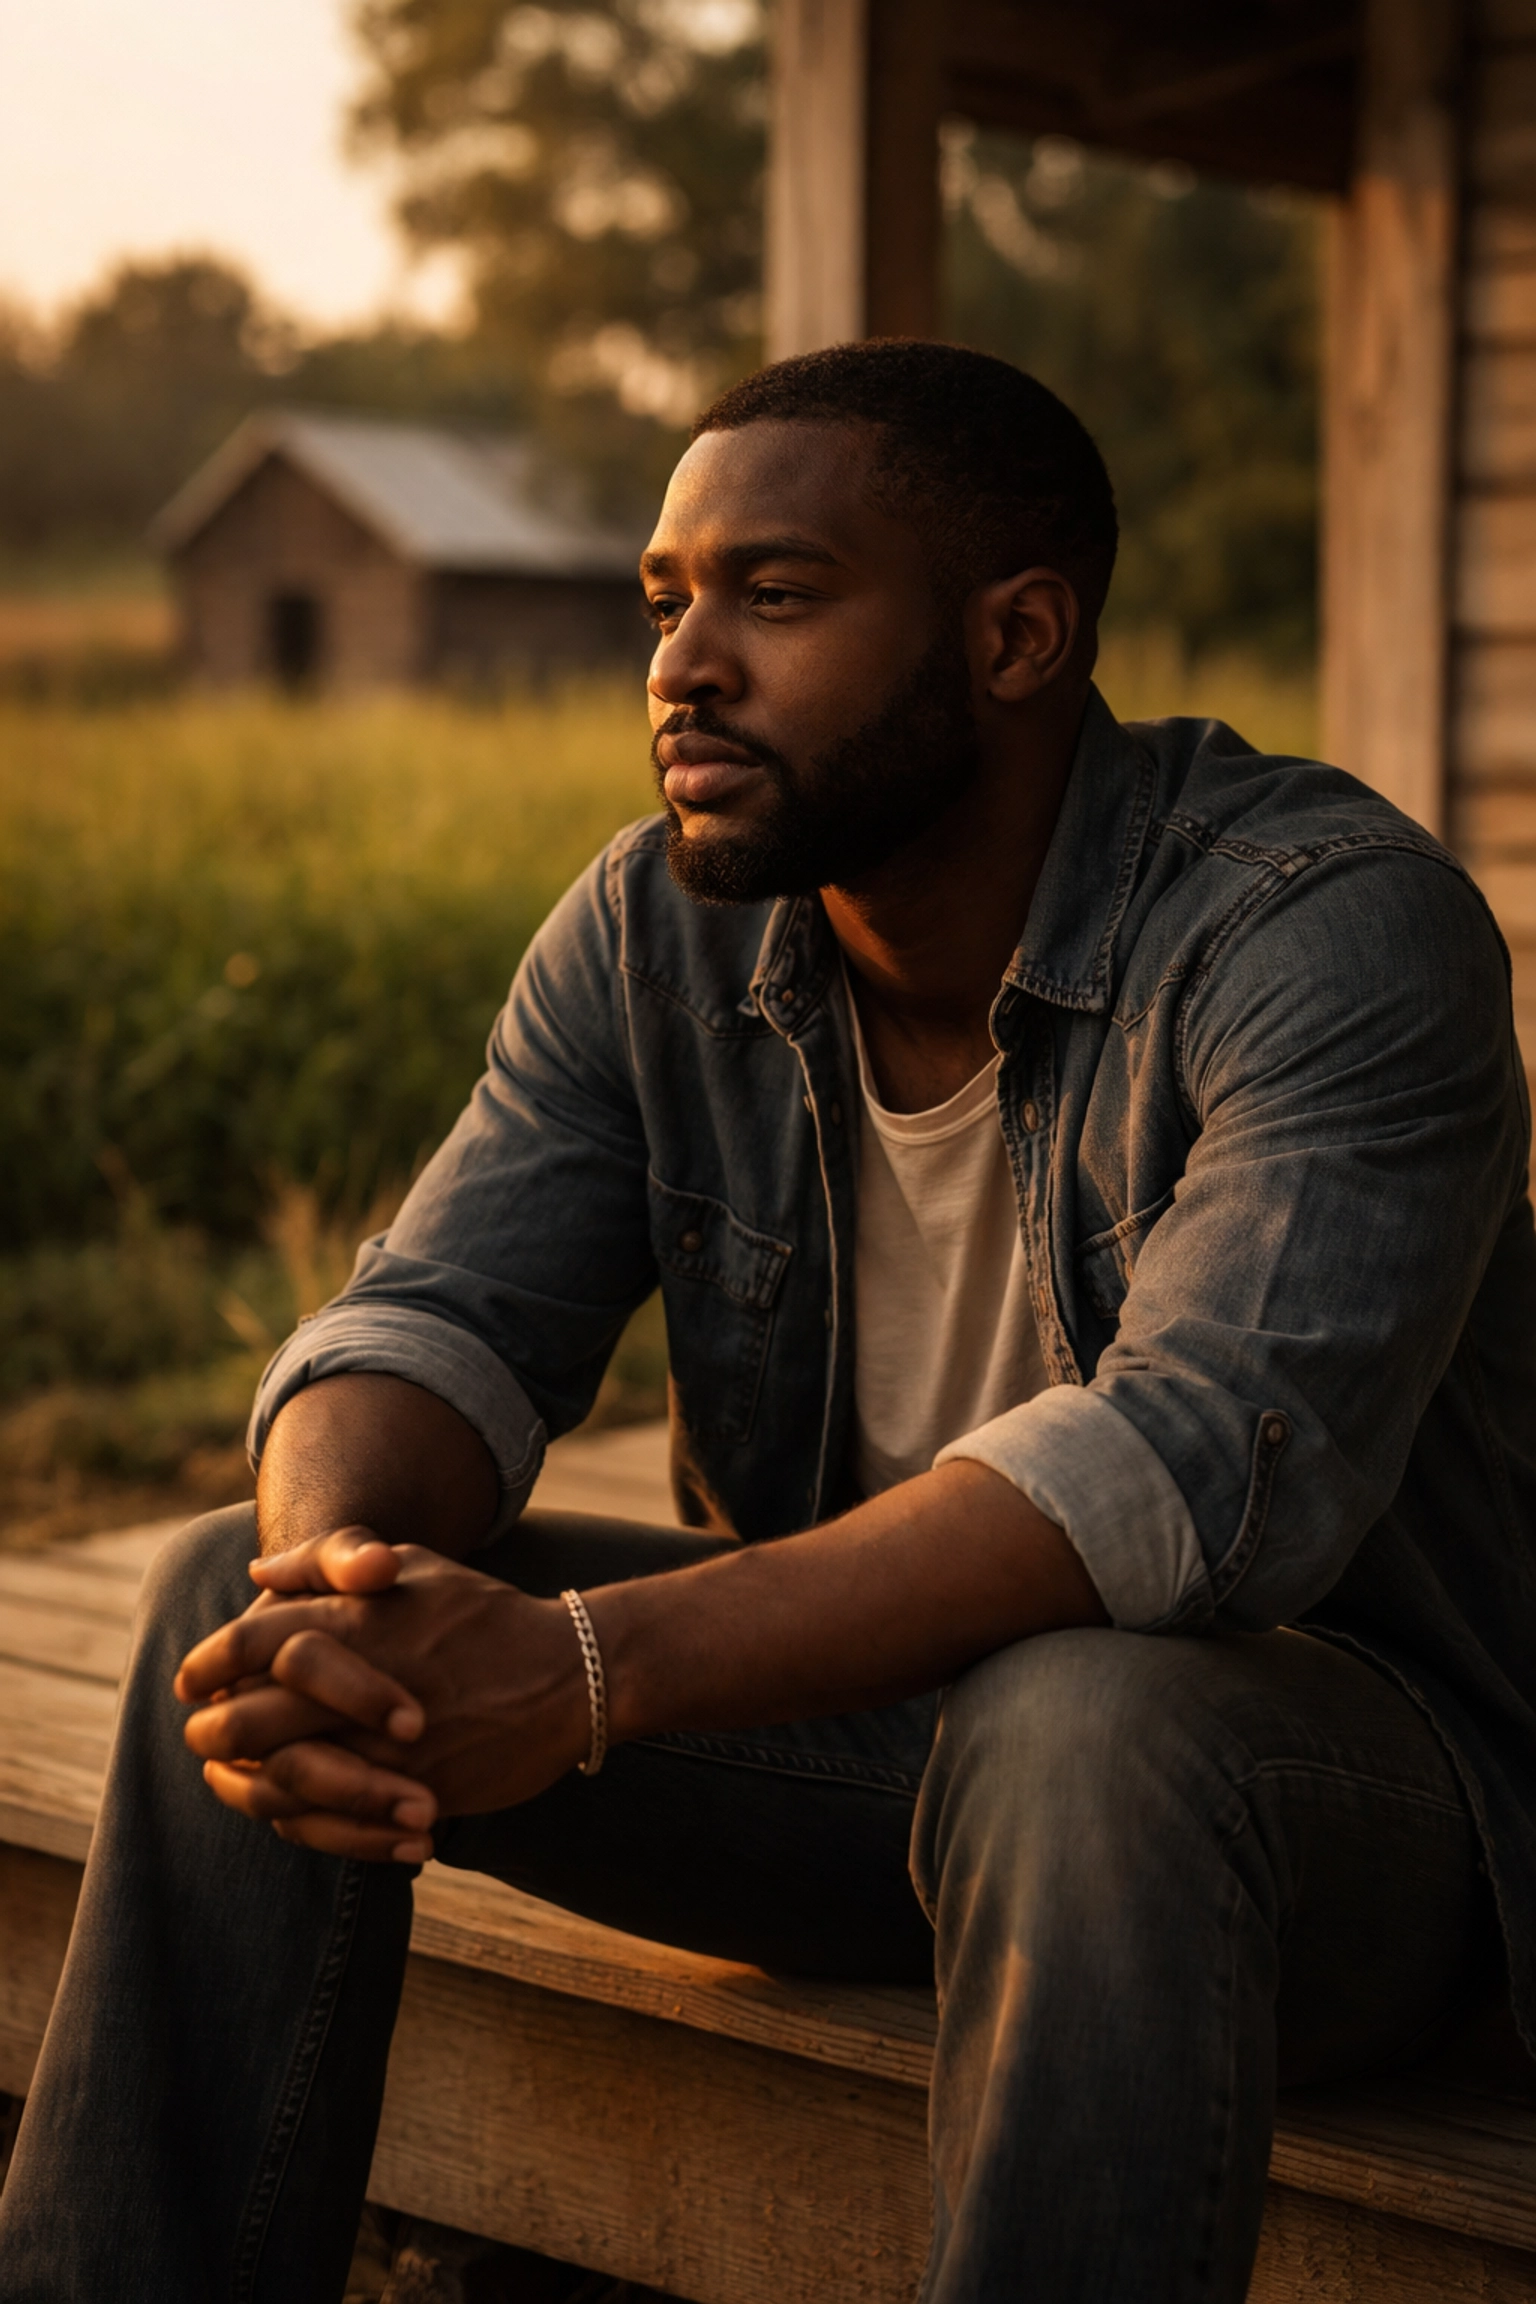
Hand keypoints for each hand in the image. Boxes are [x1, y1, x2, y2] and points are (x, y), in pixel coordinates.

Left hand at [175, 1528, 592, 1861]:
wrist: (570, 1675)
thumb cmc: (485, 1616)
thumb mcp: (414, 1567)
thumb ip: (328, 1566)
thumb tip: (257, 1574)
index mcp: (357, 1620)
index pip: (251, 1642)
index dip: (207, 1662)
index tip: (191, 1679)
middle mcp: (359, 1683)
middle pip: (246, 1718)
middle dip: (211, 1730)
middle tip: (199, 1734)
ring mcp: (384, 1746)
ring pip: (280, 1778)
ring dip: (241, 1784)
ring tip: (228, 1780)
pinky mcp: (411, 1794)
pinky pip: (330, 1821)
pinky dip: (296, 1820)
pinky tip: (285, 1809)